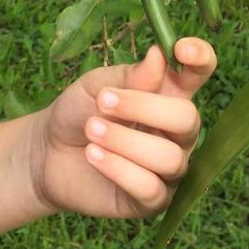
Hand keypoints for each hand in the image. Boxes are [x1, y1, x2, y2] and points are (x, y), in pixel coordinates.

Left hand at [29, 38, 216, 219]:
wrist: (48, 152)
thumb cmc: (78, 112)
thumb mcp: (97, 86)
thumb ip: (129, 76)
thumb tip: (159, 56)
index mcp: (169, 94)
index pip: (199, 73)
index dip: (201, 59)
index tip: (182, 49)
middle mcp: (177, 132)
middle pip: (188, 119)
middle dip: (145, 108)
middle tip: (103, 102)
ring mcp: (168, 168)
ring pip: (169, 157)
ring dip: (124, 141)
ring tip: (91, 131)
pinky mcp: (152, 200)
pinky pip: (151, 188)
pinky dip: (119, 168)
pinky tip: (94, 155)